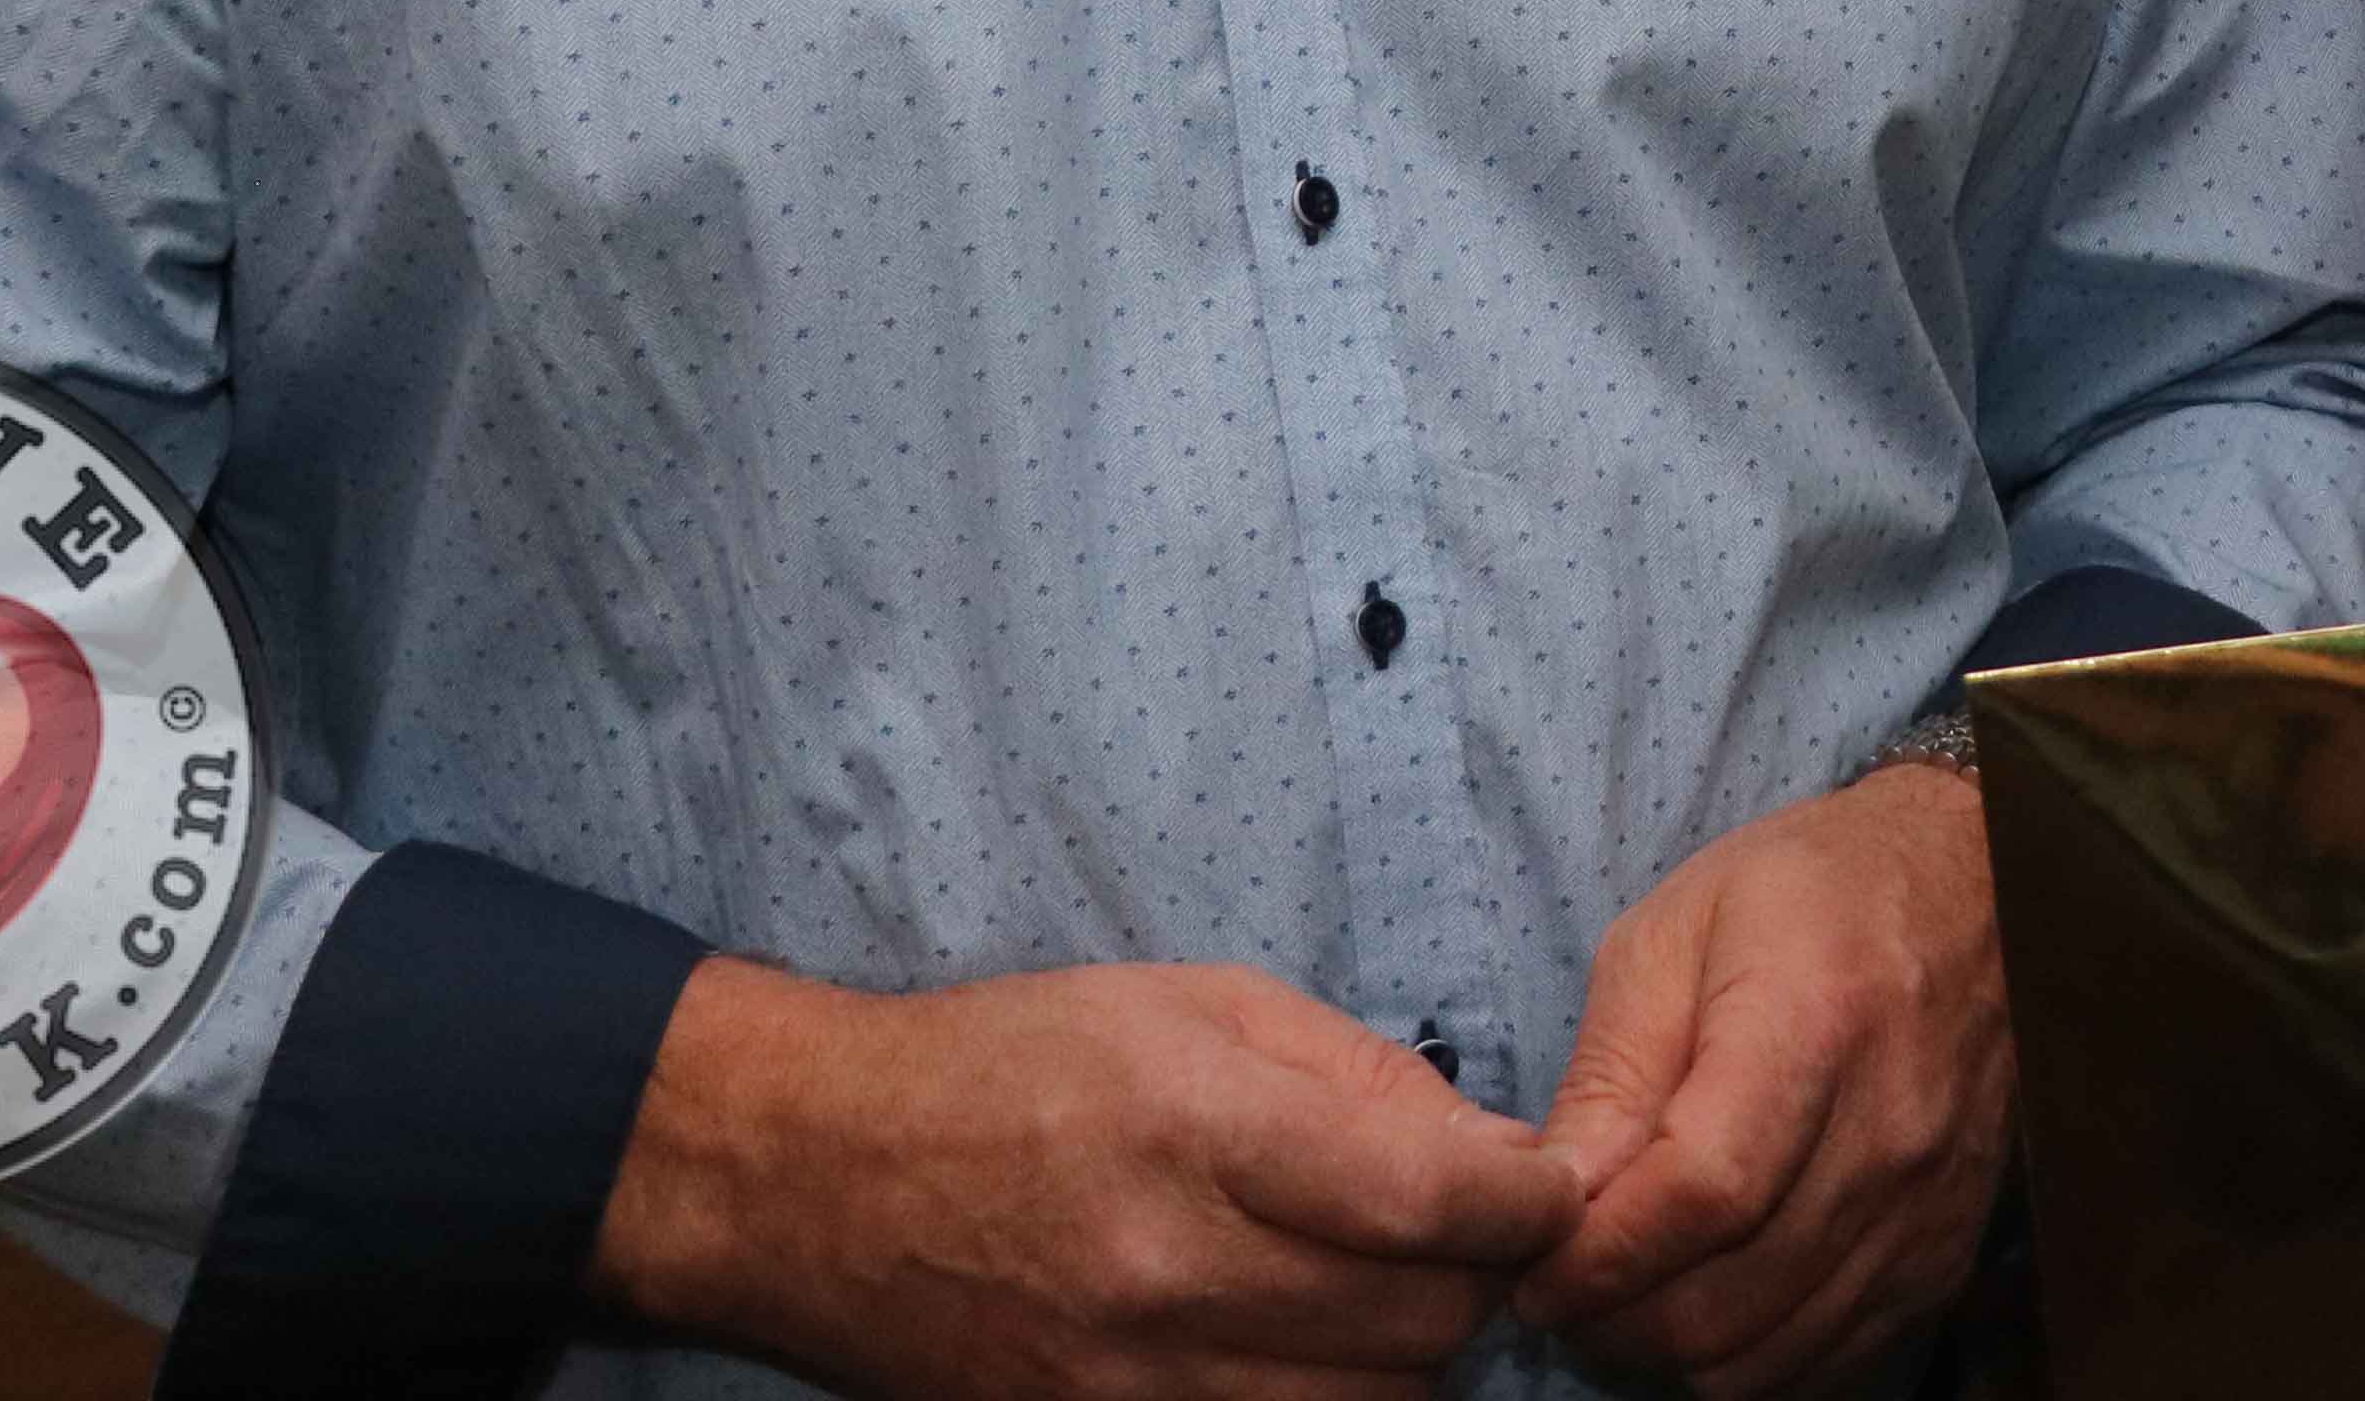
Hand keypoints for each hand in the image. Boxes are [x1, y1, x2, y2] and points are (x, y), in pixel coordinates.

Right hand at [595, 952, 1584, 1398]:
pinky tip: (1309, 1342)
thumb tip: (1489, 1149)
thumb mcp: (1189, 1003)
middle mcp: (1167, 1272)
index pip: (1430, 1201)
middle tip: (1462, 1229)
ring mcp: (1132, 1384)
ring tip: (1376, 1283)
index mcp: (1194, 1129)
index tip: (1544, 1187)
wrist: (821, 1181)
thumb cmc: (1012, 1063)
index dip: (1527, 1202)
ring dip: (1410, 1351)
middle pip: (1421, 1321)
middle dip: (1476, 1275)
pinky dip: (1327, 1399)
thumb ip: (1354, 1070)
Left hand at [1518, 763, 2009, 1397]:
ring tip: (1624, 1295)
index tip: (1533, 1269)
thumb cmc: (1810, 893)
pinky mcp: (1945, 1255)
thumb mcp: (1672, 933)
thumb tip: (1553, 1202)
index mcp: (1815, 1020)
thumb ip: (1611, 1073)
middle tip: (1559, 1289)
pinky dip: (1747, 1359)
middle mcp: (1890, 1130)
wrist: (1976, 893)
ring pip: (1767, 1354)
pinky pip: (1827, 1363)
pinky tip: (1708, 1300)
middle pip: (1727, 1299)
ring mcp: (1927, 1206)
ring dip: (1669, 1352)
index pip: (1700, 1194)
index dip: (1599, 1256)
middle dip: (1612, 1319)